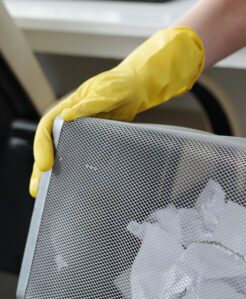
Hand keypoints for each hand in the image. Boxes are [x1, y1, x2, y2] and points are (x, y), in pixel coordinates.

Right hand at [30, 27, 203, 196]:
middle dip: (41, 167)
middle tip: (37, 191)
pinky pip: (81, 156)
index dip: (42, 147)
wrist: (136, 88)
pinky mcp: (94, 140)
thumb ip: (89, 104)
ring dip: (56, 173)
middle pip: (50, 146)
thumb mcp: (105, 92)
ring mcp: (81, 132)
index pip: (46, 128)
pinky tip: (75, 185)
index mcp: (67, 108)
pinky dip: (76, 170)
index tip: (44, 165)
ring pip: (63, 153)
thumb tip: (67, 116)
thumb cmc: (120, 85)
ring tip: (48, 193)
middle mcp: (70, 122)